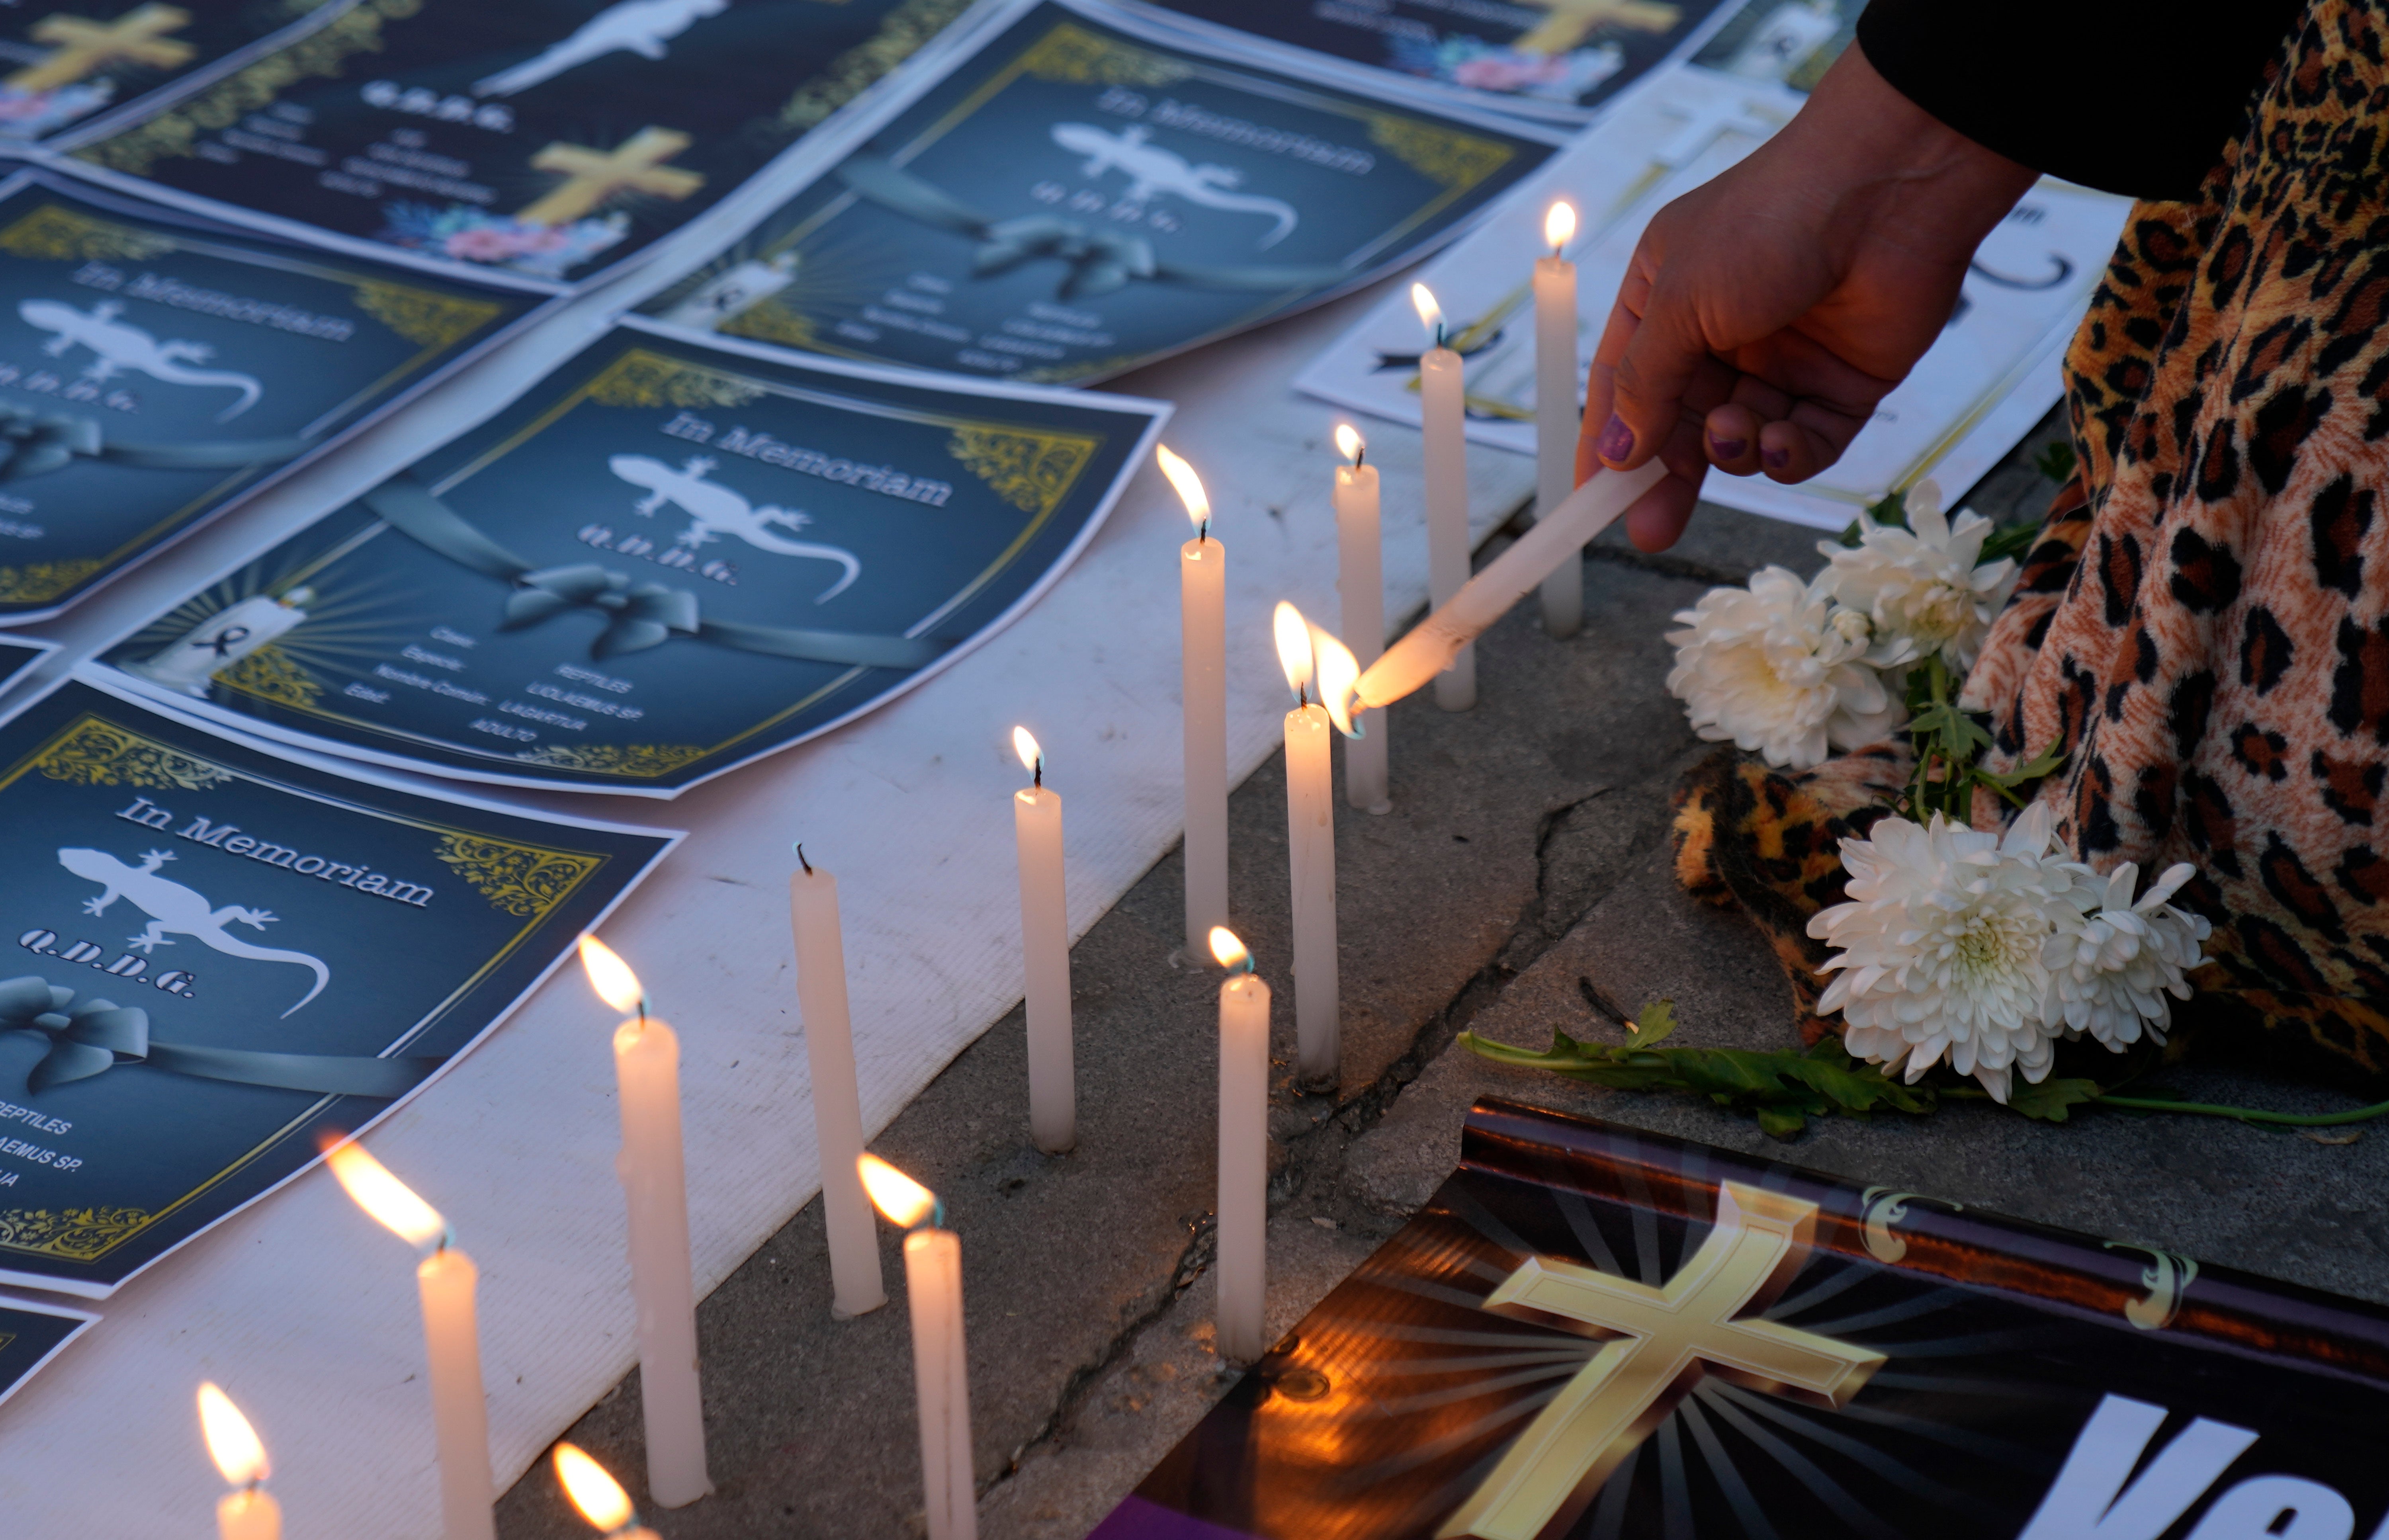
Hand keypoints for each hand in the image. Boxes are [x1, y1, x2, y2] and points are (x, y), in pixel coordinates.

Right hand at [1578, 44, 2038, 549]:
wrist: (1890, 186)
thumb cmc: (1769, 220)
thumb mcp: (1681, 300)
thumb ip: (1645, 385)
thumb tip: (1614, 453)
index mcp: (1667, 298)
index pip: (1622, 388)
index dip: (1605, 447)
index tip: (1587, 503)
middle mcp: (1722, 332)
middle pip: (1682, 427)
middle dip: (1667, 477)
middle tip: (1650, 530)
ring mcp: (1784, 360)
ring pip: (1742, 441)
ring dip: (1733, 451)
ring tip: (1736, 432)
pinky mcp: (1842, 383)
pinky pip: (1805, 443)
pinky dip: (1788, 454)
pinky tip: (1782, 441)